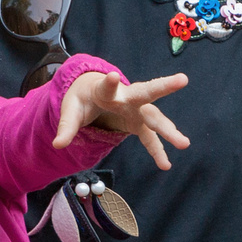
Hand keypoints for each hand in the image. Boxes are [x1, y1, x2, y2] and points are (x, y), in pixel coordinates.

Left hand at [55, 70, 190, 170]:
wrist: (93, 94)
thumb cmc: (82, 99)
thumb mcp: (70, 110)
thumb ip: (66, 127)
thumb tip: (58, 145)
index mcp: (105, 90)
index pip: (107, 86)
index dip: (109, 82)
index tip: (113, 77)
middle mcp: (126, 97)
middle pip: (145, 92)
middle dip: (163, 87)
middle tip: (183, 79)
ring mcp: (135, 110)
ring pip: (155, 117)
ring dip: (168, 130)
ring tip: (184, 144)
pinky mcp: (138, 123)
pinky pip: (150, 138)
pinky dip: (157, 151)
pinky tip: (165, 165)